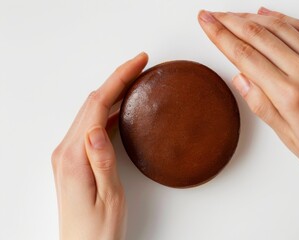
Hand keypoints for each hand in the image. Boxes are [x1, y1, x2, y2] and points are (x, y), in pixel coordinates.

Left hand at [51, 52, 148, 238]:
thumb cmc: (98, 230)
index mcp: (74, 157)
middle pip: (92, 102)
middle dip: (117, 79)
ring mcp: (69, 155)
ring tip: (135, 81)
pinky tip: (121, 110)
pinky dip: (107, 112)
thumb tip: (97, 129)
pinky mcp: (74, 160)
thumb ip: (102, 162)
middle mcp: (67, 151)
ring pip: (91, 111)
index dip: (118, 79)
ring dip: (112, 92)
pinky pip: (91, 126)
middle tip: (140, 64)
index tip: (138, 62)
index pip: (97, 105)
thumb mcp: (108, 197)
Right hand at [198, 8, 298, 181]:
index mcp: (290, 97)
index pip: (246, 57)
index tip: (206, 23)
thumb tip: (240, 77)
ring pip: (280, 28)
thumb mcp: (288, 138)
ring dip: (252, 17)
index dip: (221, 36)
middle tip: (211, 14)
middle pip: (259, 37)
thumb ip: (262, 105)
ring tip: (232, 14)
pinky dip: (283, 18)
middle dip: (230, 21)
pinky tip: (267, 14)